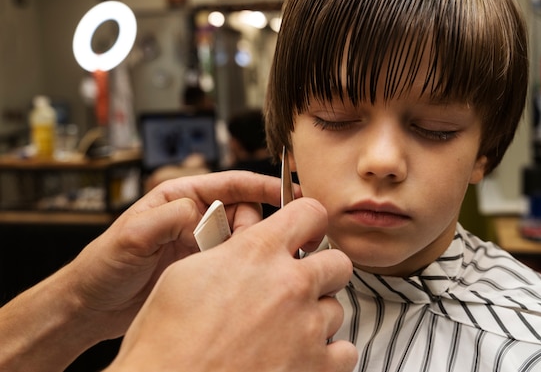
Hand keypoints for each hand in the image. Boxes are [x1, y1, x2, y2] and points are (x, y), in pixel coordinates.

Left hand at [65, 171, 287, 340]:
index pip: (230, 184)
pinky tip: (239, 278)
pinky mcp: (202, 269)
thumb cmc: (103, 265)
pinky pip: (233, 262)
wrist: (92, 306)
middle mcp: (194, 217)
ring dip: (248, 248)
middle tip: (249, 247)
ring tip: (238, 265)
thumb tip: (204, 215)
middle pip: (244, 211)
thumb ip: (170, 216)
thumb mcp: (131, 234)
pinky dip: (241, 267)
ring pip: (243, 239)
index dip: (263, 185)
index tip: (290, 192)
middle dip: (255, 225)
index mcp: (180, 197)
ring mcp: (200, 243)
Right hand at [107, 198, 357, 371]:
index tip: (305, 235)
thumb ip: (231, 251)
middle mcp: (290, 285)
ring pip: (336, 308)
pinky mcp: (317, 367)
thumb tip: (247, 246)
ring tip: (285, 331)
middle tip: (297, 287)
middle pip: (337, 262)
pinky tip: (300, 356)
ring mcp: (308, 327)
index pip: (310, 212)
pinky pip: (344, 352)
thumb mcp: (185, 274)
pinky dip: (326, 354)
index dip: (308, 222)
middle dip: (321, 271)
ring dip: (316, 316)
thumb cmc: (167, 341)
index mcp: (258, 253)